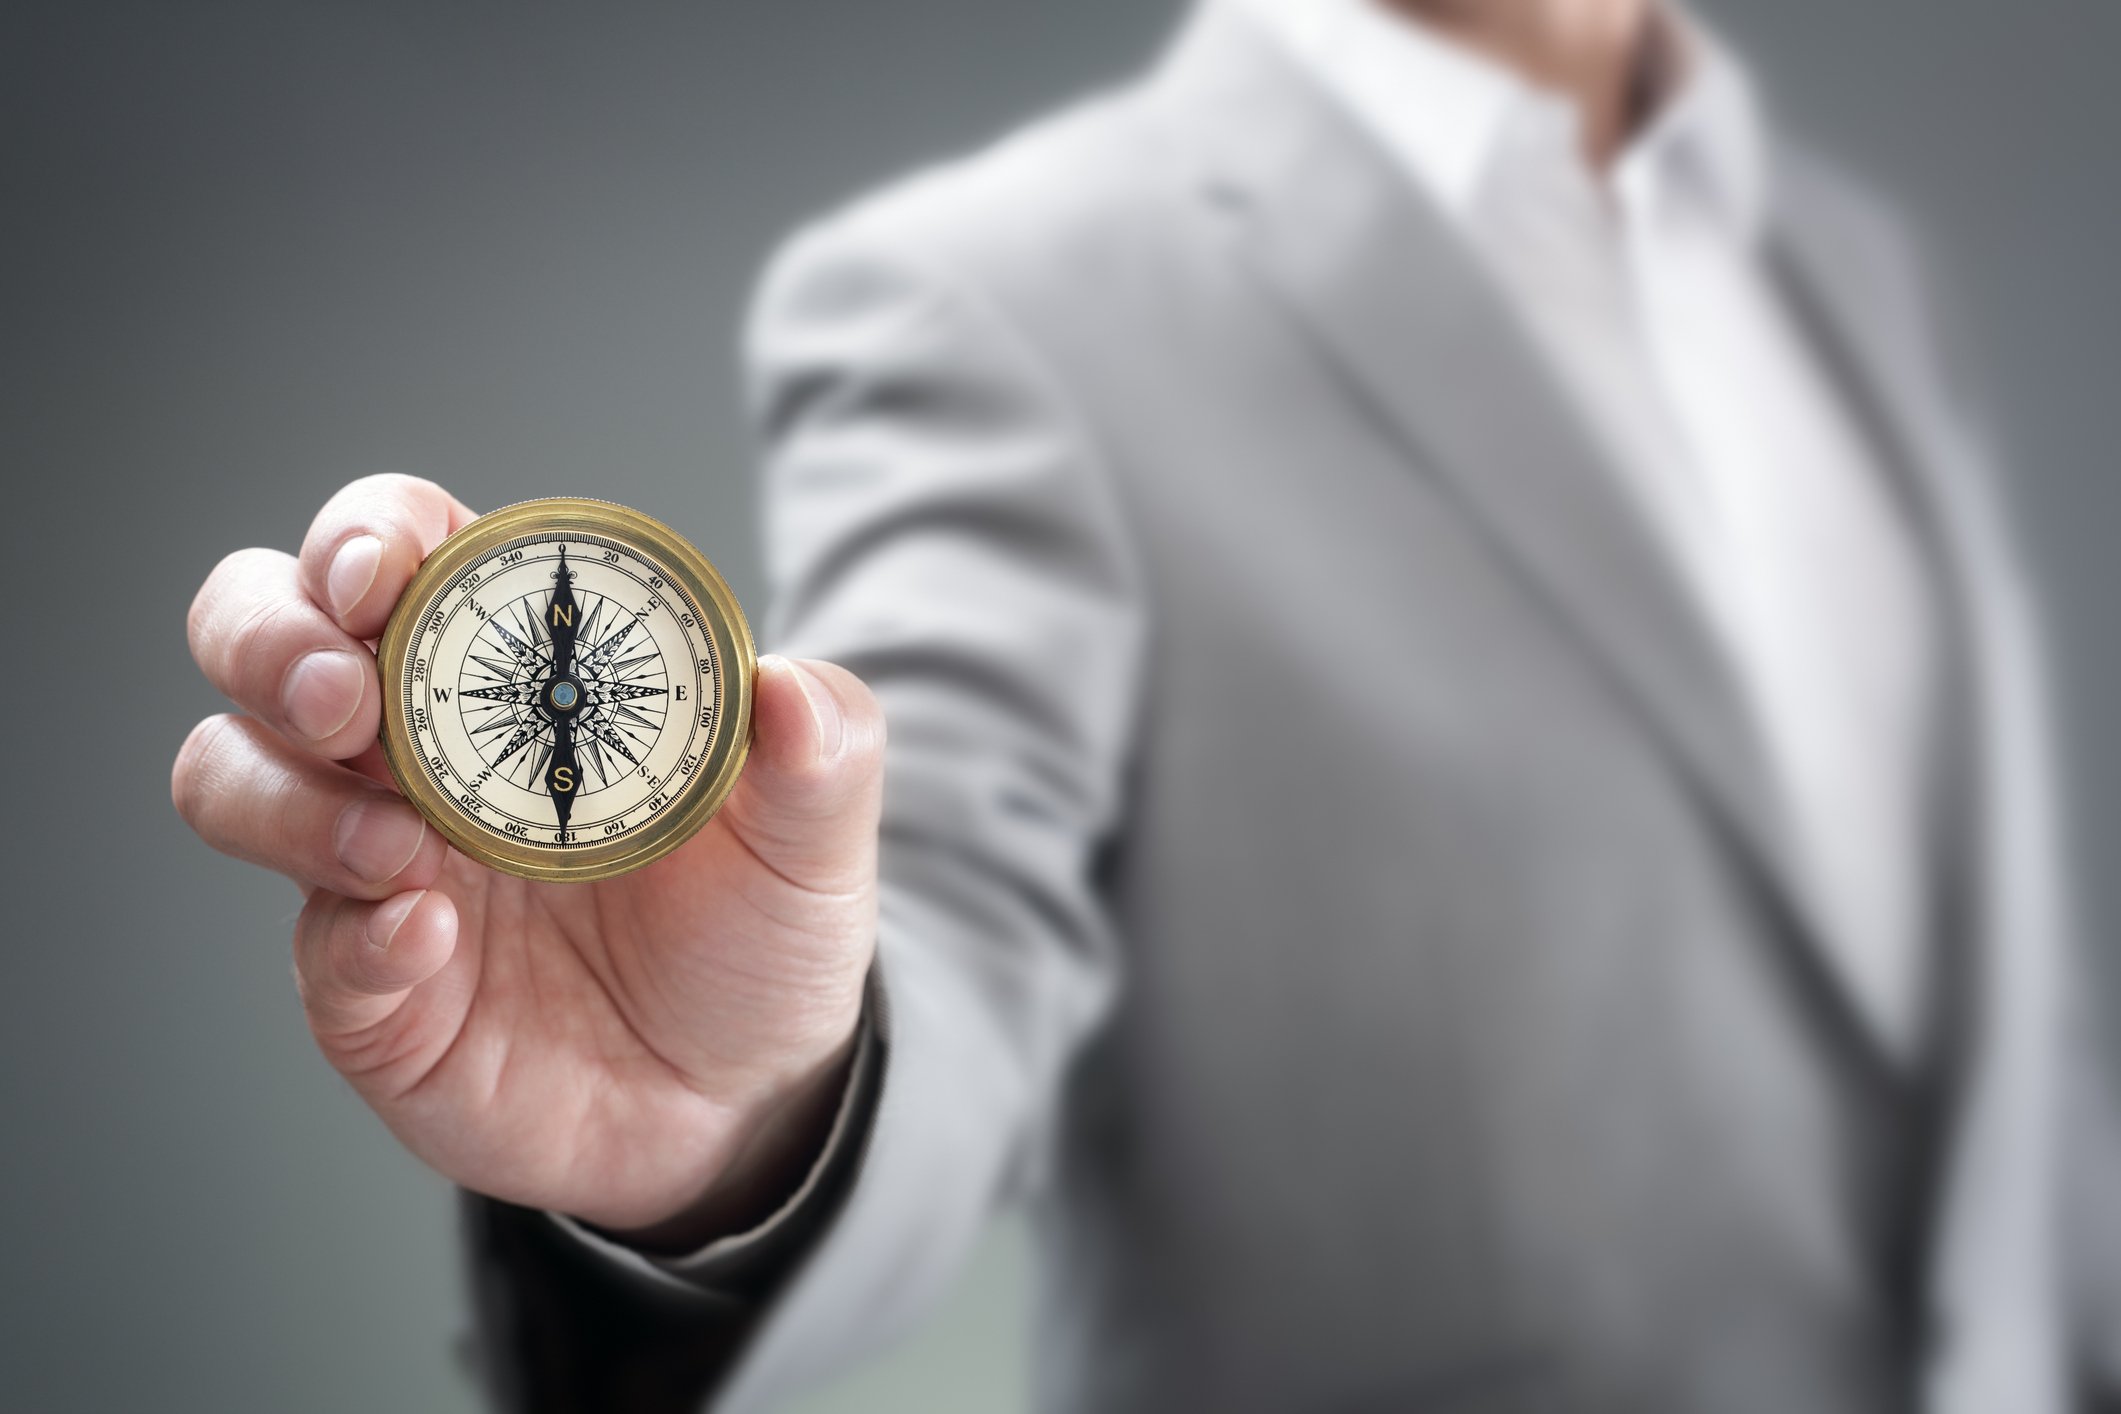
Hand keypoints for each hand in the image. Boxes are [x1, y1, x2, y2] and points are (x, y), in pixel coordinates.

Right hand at [173, 475, 882, 1245]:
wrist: (749, 1098)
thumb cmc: (757, 933)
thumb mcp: (814, 837)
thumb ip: (823, 751)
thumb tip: (790, 687)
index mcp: (516, 670)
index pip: (396, 550)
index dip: (364, 535)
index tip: (378, 572)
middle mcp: (417, 749)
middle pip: (259, 635)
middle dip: (266, 640)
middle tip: (342, 698)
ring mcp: (374, 865)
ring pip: (229, 777)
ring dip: (285, 794)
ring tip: (398, 845)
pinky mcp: (369, 991)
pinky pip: (312, 946)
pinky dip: (353, 935)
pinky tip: (429, 941)